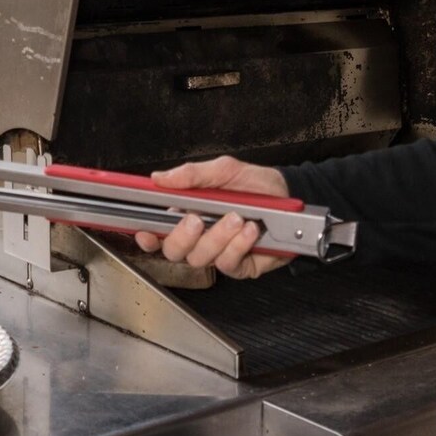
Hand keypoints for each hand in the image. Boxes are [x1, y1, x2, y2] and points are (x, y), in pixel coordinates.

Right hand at [131, 156, 294, 279]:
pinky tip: (249, 230)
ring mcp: (218, 252)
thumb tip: (160, 178)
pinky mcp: (239, 265)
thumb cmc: (257, 185)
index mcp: (188, 213)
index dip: (147, 235)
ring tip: (236, 217)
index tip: (145, 230)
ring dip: (217, 237)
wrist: (290, 198)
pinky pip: (227, 263)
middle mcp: (200, 236)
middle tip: (197, 219)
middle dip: (183, 236)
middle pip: (173, 251)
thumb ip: (192, 174)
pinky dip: (238, 246)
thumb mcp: (225, 170)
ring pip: (200, 258)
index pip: (158, 230)